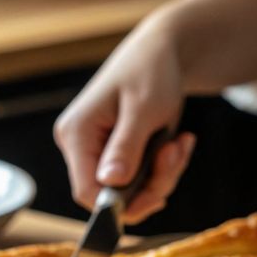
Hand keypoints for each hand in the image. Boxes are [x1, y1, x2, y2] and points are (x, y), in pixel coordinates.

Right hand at [53, 17, 196, 223]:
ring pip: (131, 192)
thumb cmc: (151, 71)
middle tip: (176, 153)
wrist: (162, 52)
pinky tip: (178, 142)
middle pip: (112, 195)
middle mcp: (80, 146)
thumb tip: (109, 183)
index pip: (86, 192)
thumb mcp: (144, 108)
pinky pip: (141, 180)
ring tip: (180, 143)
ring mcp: (98, 151)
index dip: (120, 204)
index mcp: (76, 133)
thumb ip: (126, 146)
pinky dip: (165, 168)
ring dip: (163, 174)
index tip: (157, 195)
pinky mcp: (116, 154)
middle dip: (151, 184)